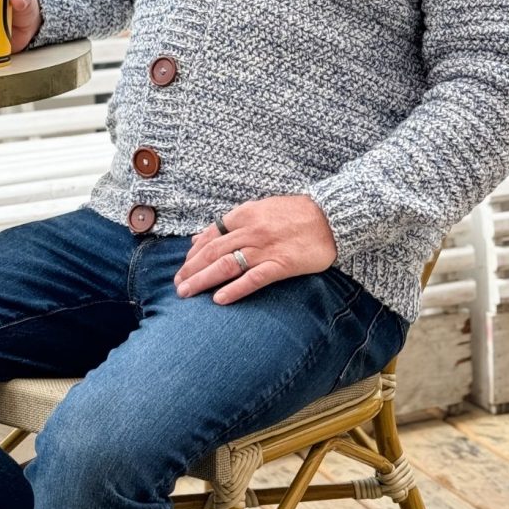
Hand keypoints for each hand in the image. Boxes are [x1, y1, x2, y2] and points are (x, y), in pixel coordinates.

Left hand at [174, 195, 337, 305]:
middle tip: (177, 285)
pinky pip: (253, 278)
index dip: (194, 253)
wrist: (331, 217)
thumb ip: (232, 222)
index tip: (183, 267)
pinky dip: (234, 289)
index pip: (211, 235)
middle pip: (213, 252)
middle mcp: (251, 230)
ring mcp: (266, 248)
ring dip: (203, 280)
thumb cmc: (296, 212)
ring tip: (187, 293)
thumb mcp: (261, 208)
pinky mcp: (282, 265)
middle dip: (192, 269)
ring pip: (226, 265)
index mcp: (245, 214)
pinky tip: (219, 299)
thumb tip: (201, 237)